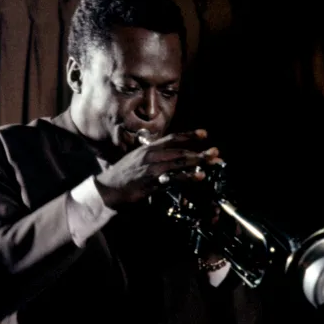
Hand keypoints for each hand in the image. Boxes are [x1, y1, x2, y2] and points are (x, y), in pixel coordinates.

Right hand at [94, 129, 220, 208]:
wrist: (107, 190)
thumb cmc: (122, 176)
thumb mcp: (136, 159)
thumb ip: (150, 154)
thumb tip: (162, 152)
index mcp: (148, 148)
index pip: (172, 138)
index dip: (189, 135)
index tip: (204, 134)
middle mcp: (150, 155)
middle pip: (180, 150)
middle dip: (199, 150)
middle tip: (215, 152)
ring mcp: (151, 168)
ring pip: (179, 162)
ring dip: (197, 161)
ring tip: (212, 161)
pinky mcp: (151, 182)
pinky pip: (173, 177)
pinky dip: (187, 176)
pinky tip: (198, 176)